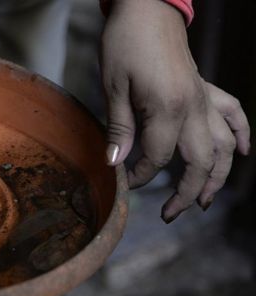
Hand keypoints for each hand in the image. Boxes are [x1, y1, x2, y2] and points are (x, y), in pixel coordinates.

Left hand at [101, 0, 249, 221]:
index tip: (127, 184)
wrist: (147, 9)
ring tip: (205, 200)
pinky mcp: (207, 89)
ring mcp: (205, 98)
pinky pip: (234, 114)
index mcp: (168, 108)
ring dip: (218, 175)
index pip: (157, 157)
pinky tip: (245, 152)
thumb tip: (115, 163)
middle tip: (171, 214)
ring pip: (225, 145)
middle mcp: (194, 107)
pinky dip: (242, 134)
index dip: (142, 176)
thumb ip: (119, 127)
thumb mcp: (113, 86)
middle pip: (200, 161)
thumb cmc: (125, 44)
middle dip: (187, 192)